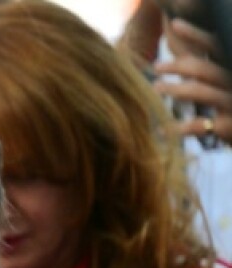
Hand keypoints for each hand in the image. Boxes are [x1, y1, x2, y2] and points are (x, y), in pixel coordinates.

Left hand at [155, 18, 231, 144]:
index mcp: (228, 67)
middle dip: (179, 65)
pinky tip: (162, 131)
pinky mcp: (229, 126)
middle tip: (157, 66)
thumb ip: (196, 63)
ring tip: (157, 86)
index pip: (215, 45)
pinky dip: (181, 128)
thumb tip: (173, 41)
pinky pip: (202, 126)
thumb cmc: (226, 100)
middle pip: (205, 68)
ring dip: (177, 89)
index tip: (175, 24)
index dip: (196, 34)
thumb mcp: (215, 78)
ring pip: (203, 92)